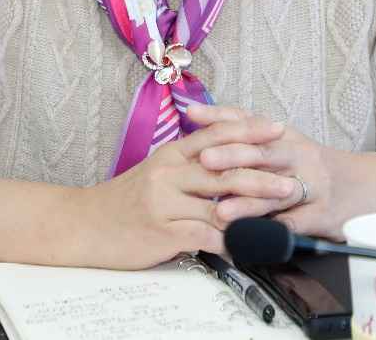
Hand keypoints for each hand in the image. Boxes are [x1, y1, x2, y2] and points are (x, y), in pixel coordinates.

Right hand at [75, 113, 295, 268]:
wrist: (84, 224)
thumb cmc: (123, 201)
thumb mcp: (155, 172)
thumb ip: (187, 164)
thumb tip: (226, 161)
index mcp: (170, 154)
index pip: (216, 134)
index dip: (249, 130)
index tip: (277, 129)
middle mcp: (168, 172)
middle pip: (225, 168)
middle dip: (263, 173)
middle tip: (291, 178)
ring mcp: (164, 201)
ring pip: (220, 203)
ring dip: (254, 209)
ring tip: (279, 212)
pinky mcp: (162, 231)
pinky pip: (204, 236)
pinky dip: (229, 242)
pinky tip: (246, 245)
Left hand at [188, 104, 375, 240]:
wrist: (370, 186)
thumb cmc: (317, 166)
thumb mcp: (288, 144)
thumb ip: (252, 138)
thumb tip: (203, 129)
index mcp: (285, 135)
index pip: (249, 120)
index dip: (221, 117)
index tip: (192, 115)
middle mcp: (299, 155)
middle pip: (262, 154)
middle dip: (232, 156)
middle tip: (203, 161)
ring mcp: (313, 185)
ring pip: (277, 192)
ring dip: (248, 202)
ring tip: (222, 212)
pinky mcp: (322, 215)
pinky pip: (294, 225)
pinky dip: (272, 233)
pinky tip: (252, 241)